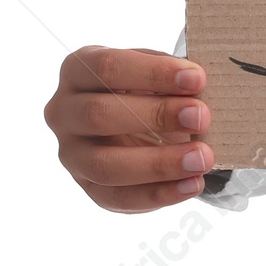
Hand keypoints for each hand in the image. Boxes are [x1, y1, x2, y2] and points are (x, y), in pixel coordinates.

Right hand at [44, 46, 215, 212]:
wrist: (142, 122)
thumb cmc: (149, 87)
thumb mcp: (156, 72)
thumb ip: (171, 77)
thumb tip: (198, 88)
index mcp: (77, 69)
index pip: (107, 67)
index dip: (153, 73)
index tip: (197, 79)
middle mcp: (64, 112)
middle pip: (99, 115)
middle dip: (156, 115)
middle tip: (201, 117)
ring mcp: (71, 154)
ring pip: (104, 165)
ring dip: (158, 163)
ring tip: (201, 159)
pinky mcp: (87, 188)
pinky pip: (118, 198)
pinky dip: (159, 193)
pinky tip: (192, 184)